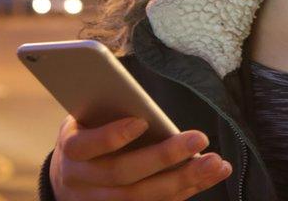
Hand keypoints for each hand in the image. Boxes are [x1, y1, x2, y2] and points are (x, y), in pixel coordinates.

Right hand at [49, 114, 232, 200]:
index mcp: (71, 149)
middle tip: (200, 138)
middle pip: (123, 173)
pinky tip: (210, 175)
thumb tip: (144, 97)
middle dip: (164, 156)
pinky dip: (187, 190)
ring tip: (216, 163)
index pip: (86, 145)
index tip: (141, 121)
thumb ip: (112, 110)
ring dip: (185, 179)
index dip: (112, 136)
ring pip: (142, 196)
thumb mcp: (92, 117)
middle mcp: (81, 181)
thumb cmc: (92, 132)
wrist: (72, 175)